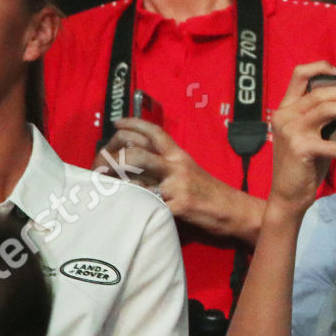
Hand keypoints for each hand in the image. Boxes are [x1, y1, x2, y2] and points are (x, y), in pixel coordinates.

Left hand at [95, 118, 242, 235]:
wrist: (233, 211)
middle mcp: (177, 166)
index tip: (116, 124)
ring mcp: (177, 186)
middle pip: (137, 154)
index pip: (154, 132)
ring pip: (139, 179)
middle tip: (102, 164)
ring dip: (118, 181)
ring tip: (106, 184)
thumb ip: (165, 163)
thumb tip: (135, 160)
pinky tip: (124, 205)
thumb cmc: (209, 191)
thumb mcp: (189, 170)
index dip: (132, 124)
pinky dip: (134, 205)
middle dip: (114, 159)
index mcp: (179, 155)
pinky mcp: (178, 206)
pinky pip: (148, 204)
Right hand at [267, 62, 335, 215]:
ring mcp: (291, 131)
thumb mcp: (311, 136)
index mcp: (286, 108)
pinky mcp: (301, 149)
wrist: (287, 195)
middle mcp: (285, 115)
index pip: (298, 75)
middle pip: (319, 93)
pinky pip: (334, 147)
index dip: (320, 67)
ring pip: (326, 110)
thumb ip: (324, 120)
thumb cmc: (304, 164)